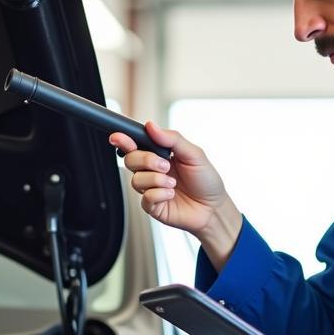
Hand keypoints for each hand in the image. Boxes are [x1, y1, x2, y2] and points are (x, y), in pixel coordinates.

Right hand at [109, 122, 241, 267]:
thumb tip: (151, 126)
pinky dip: (159, 194)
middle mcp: (152, 171)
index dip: (123, 139)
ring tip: (173, 183)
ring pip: (136, 180)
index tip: (119, 137)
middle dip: (146, 160)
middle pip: (130, 160)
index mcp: (159, 154)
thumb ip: (172, 139)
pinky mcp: (153, 206)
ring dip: (156, 180)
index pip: (135, 144)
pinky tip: (171, 194)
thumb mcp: (194, 154)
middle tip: (165, 165)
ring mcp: (151, 188)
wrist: (214, 208)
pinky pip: (145, 198)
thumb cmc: (206, 181)